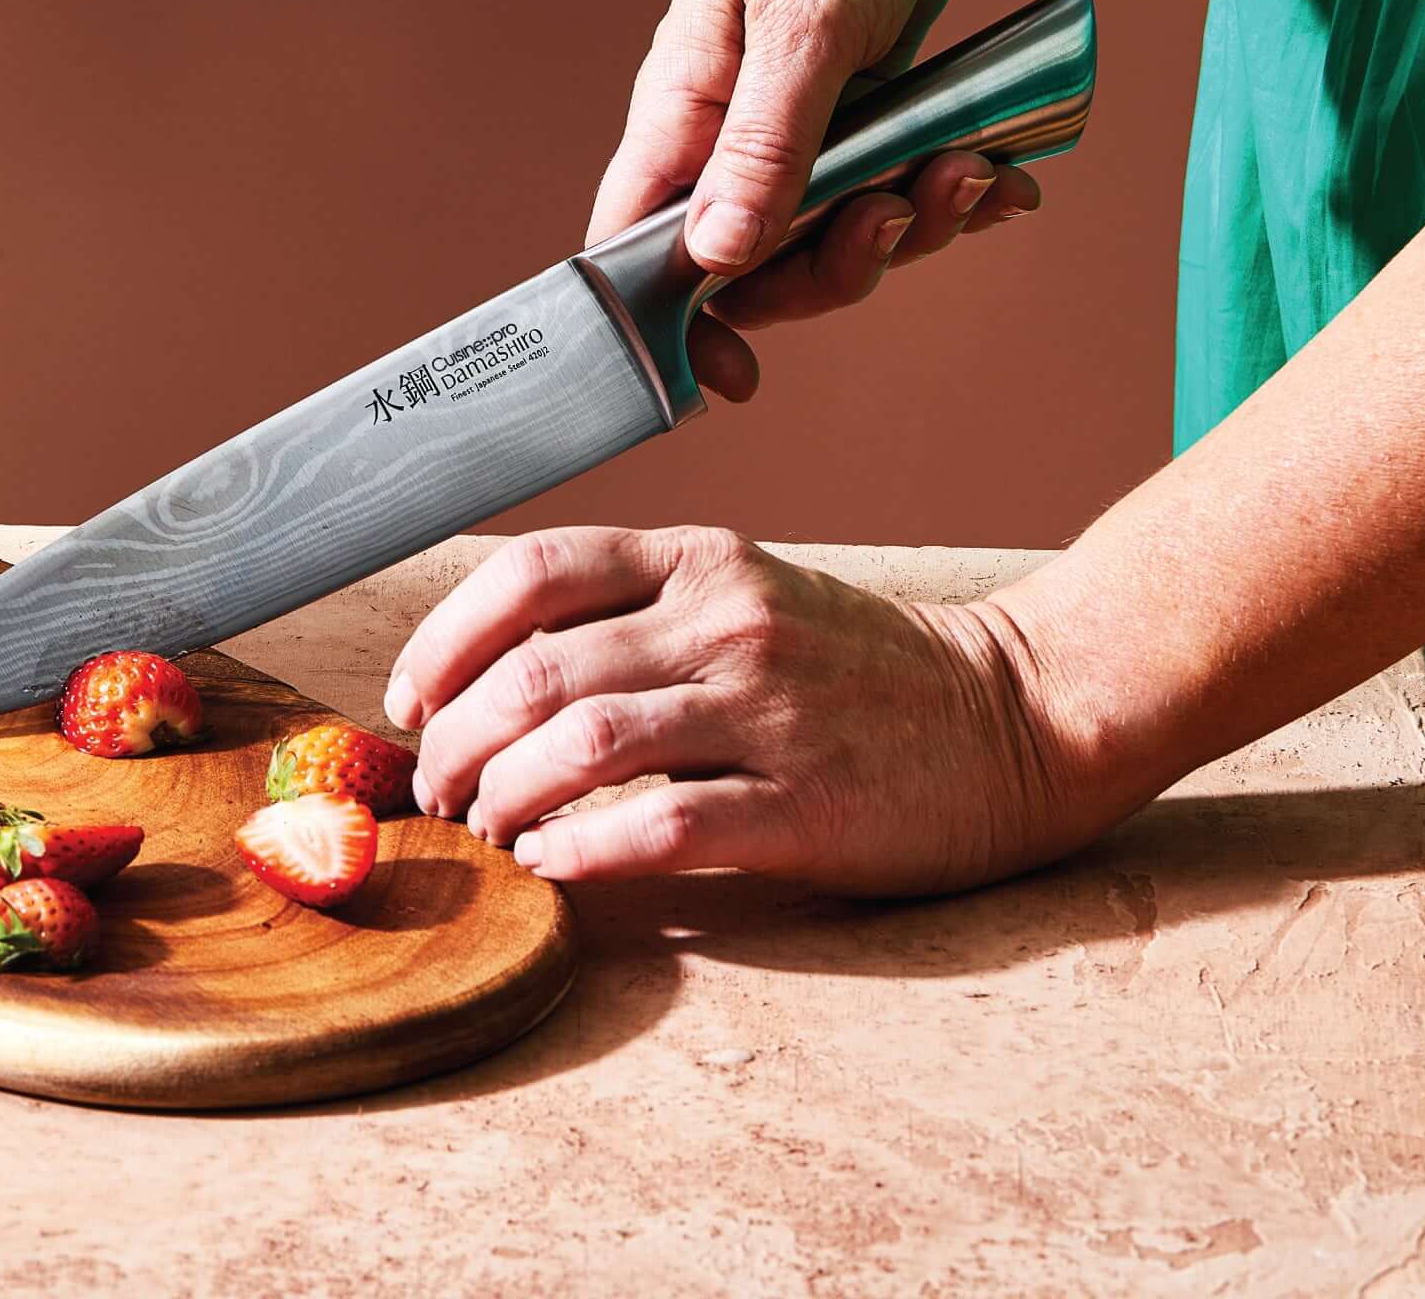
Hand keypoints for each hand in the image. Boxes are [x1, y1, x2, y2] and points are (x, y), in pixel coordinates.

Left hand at [385, 526, 1108, 895]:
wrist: (1016, 714)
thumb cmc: (854, 665)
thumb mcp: (743, 597)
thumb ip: (632, 617)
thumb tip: (488, 680)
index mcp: (696, 559)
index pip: (528, 573)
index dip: (442, 640)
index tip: (409, 701)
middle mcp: (724, 618)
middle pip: (533, 673)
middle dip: (454, 742)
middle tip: (438, 791)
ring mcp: (768, 707)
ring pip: (581, 746)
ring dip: (504, 799)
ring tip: (488, 830)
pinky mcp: (809, 802)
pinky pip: (662, 828)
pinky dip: (583, 852)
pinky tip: (554, 866)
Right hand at [589, 0, 1040, 400]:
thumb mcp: (803, 27)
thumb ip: (763, 147)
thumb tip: (717, 259)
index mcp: (681, 118)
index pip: (639, 251)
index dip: (674, 325)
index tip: (731, 378)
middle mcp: (727, 140)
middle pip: (758, 268)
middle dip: (843, 264)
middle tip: (905, 213)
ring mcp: (795, 135)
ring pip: (836, 236)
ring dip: (914, 226)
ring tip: (972, 173)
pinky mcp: (858, 121)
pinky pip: (893, 192)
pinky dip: (950, 197)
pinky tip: (998, 174)